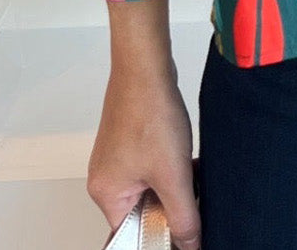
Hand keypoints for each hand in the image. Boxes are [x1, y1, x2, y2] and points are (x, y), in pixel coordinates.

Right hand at [87, 62, 200, 249]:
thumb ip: (183, 216)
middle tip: (190, 195)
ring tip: (190, 170)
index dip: (159, 235)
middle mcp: (106, 177)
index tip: (181, 231)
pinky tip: (188, 157)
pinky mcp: (131, 141)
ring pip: (152, 188)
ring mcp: (117, 158)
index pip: (132, 234)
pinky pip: (153, 167)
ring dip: (174, 185)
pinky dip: (172, 167)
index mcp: (107, 193)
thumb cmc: (149, 112)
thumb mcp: (173, 175)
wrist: (147, 65)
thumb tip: (190, 245)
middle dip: (171, 206)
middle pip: (142, 212)